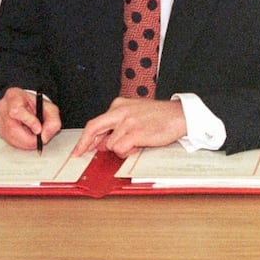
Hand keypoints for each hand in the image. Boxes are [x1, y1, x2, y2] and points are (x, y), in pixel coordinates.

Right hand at [0, 87, 61, 149]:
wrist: (29, 106)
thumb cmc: (38, 106)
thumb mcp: (51, 109)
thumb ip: (52, 121)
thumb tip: (45, 136)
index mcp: (13, 96)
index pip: (16, 110)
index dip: (28, 121)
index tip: (38, 129)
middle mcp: (3, 106)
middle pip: (11, 127)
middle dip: (28, 138)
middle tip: (39, 140)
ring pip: (10, 136)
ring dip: (25, 142)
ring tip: (35, 138)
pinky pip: (9, 141)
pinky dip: (21, 144)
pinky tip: (28, 139)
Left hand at [71, 98, 186, 157]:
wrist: (180, 115)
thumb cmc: (161, 116)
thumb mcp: (136, 114)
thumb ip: (118, 125)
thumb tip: (102, 142)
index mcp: (119, 105)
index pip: (96, 122)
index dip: (85, 137)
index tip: (80, 147)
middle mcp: (121, 111)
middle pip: (93, 128)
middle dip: (84, 144)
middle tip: (79, 154)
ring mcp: (128, 122)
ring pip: (110, 144)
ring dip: (120, 149)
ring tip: (135, 144)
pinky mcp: (136, 132)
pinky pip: (120, 149)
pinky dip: (126, 152)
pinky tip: (137, 146)